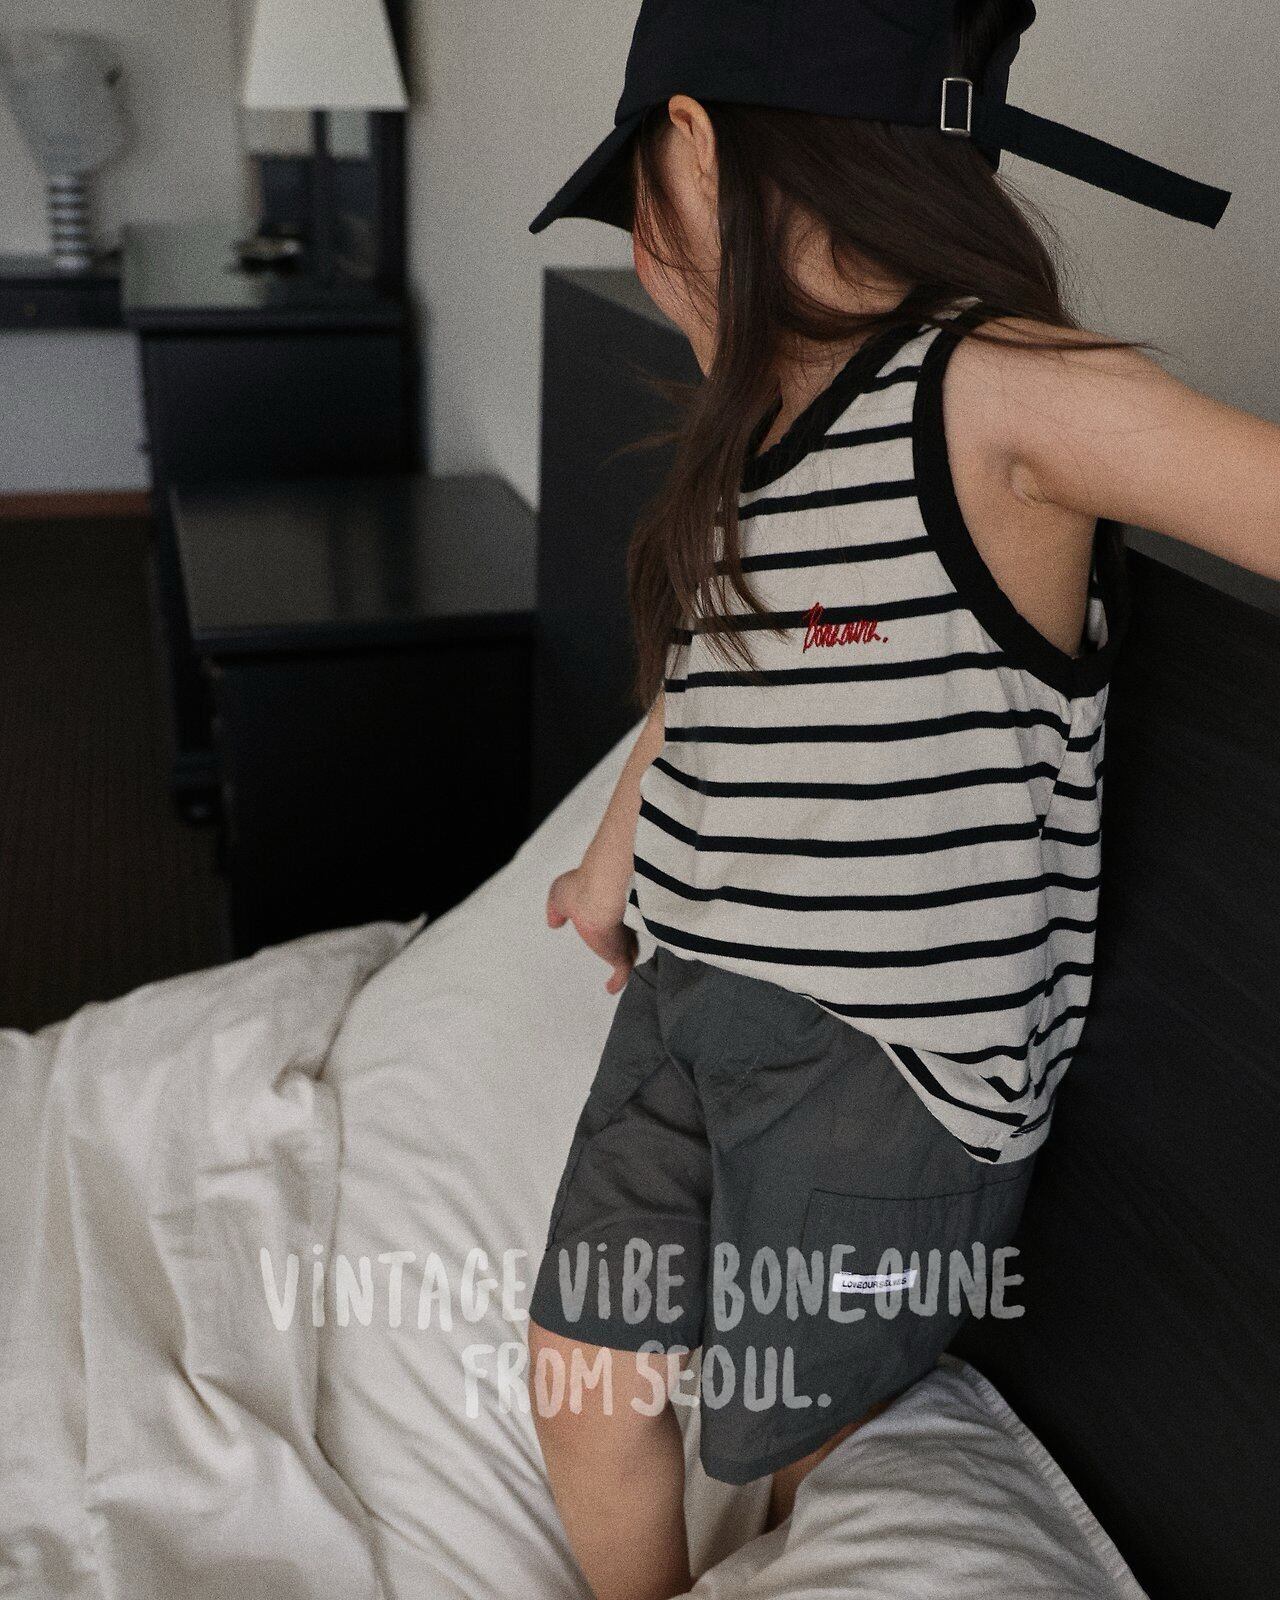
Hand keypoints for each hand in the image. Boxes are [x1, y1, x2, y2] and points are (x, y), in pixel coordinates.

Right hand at [546, 865, 637, 993]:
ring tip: (618, 968)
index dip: (611, 919)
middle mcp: (620, 919)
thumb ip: (557, 909)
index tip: (607, 924)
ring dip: (623, 958)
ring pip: (627, 950)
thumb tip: (554, 921)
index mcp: (607, 903)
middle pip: (625, 932)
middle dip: (623, 937)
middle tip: (617, 946)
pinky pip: (622, 972)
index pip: (613, 913)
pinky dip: (618, 981)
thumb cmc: (580, 889)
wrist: (598, 896)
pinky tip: (611, 988)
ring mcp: (622, 938)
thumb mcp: (559, 895)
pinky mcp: (620, 954)